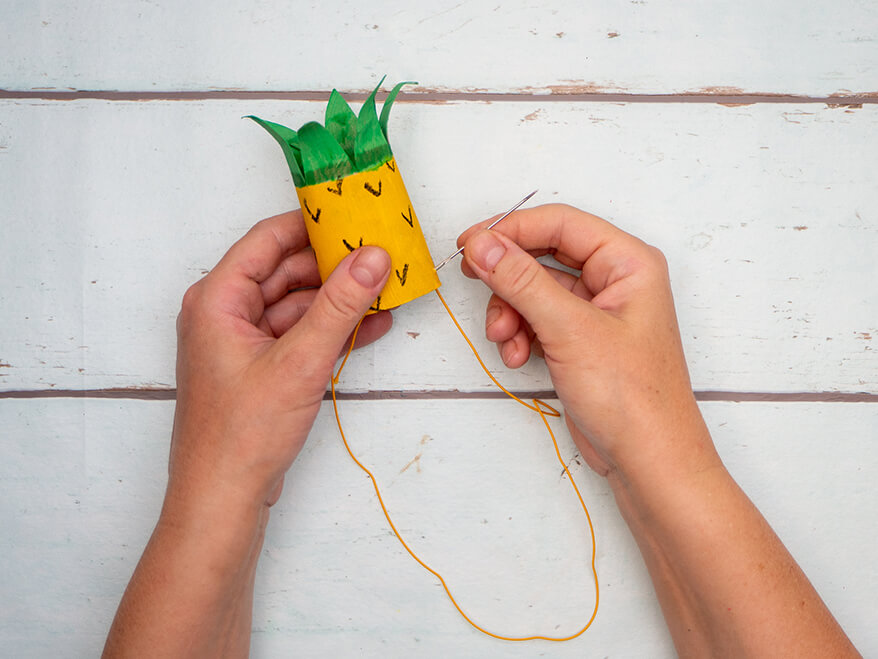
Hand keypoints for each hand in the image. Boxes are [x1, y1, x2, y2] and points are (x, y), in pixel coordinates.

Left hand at [170, 210, 391, 512]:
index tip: (355, 214)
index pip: (269, 239)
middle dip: (336, 264)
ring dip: (340, 299)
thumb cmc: (240, 435)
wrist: (223, 499)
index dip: (313, 223)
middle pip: (287, 270)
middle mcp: (226, 313)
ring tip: (387, 289)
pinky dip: (333, 329)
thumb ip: (340, 306)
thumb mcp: (299, 361)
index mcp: (217, 299)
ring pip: (299, 303)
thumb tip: (373, 258)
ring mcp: (244, 341)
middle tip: (382, 254)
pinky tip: (373, 324)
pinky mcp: (262, 366)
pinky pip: (301, 333)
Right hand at [458, 204, 714, 478]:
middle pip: (543, 256)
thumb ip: (522, 281)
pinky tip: (517, 357)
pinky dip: (520, 334)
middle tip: (475, 281)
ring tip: (504, 339)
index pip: (560, 224)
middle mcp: (614, 281)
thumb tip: (484, 245)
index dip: (511, 229)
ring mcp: (596, 313)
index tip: (471, 244)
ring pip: (534, 291)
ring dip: (510, 312)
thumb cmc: (633, 398)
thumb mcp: (570, 330)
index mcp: (628, 263)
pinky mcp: (580, 342)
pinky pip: (537, 320)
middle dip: (508, 278)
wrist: (647, 461)